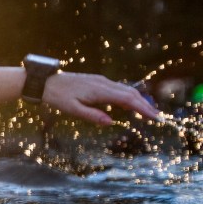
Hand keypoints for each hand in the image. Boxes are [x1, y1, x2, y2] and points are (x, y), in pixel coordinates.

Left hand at [42, 72, 160, 125]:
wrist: (45, 81)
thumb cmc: (57, 97)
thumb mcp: (72, 109)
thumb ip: (92, 115)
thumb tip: (110, 122)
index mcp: (99, 90)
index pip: (127, 99)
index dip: (142, 108)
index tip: (154, 117)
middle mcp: (103, 83)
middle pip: (130, 93)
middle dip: (145, 105)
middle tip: (157, 118)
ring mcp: (101, 81)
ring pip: (124, 89)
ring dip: (138, 100)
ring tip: (147, 112)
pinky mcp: (97, 81)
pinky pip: (117, 88)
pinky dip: (127, 96)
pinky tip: (129, 105)